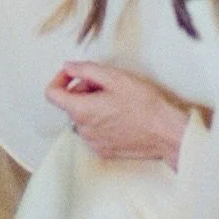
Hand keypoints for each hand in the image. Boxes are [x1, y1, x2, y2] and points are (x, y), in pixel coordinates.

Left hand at [44, 62, 188, 168]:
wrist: (166, 133)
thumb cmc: (143, 104)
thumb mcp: (114, 77)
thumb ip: (85, 69)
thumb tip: (67, 66)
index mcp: (82, 111)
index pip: (52, 94)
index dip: (59, 79)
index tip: (73, 73)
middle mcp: (83, 130)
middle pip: (70, 104)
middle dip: (82, 90)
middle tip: (106, 84)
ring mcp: (94, 144)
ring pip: (82, 118)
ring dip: (91, 105)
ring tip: (116, 100)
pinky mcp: (105, 152)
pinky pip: (93, 131)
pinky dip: (100, 120)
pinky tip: (120, 115)